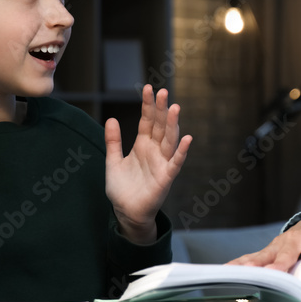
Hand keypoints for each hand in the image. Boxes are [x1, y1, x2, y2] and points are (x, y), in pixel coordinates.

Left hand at [105, 85, 190, 243]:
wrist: (126, 213)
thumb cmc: (122, 189)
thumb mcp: (113, 161)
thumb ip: (113, 141)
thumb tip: (111, 119)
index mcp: (142, 146)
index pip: (147, 121)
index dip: (148, 105)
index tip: (148, 88)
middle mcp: (154, 151)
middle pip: (159, 126)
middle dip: (161, 109)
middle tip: (163, 92)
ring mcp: (161, 163)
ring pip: (169, 140)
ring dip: (172, 124)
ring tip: (174, 108)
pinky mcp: (165, 178)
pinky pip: (175, 163)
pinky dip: (182, 151)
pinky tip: (188, 139)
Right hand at [227, 220, 300, 271]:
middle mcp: (291, 241)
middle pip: (287, 251)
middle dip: (282, 261)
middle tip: (279, 270)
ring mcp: (275, 248)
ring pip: (263, 256)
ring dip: (253, 264)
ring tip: (242, 271)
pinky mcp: (264, 256)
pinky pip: (249, 260)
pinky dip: (237, 266)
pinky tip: (224, 271)